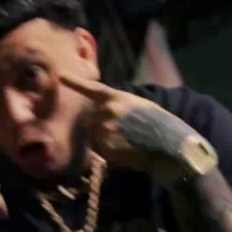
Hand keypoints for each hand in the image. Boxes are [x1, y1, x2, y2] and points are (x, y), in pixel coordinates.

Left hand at [60, 73, 196, 180]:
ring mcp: (105, 130)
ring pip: (94, 137)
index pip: (92, 89)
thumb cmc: (160, 125)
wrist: (169, 145)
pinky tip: (126, 153)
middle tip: (121, 135)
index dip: (76, 83)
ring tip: (126, 144)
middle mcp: (107, 111)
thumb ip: (119, 106)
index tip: (61, 77)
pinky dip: (108, 154)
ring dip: (103, 142)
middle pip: (90, 119)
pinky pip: (99, 152)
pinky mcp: (106, 148)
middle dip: (99, 127)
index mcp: (117, 98)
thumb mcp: (139, 106)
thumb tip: (104, 113)